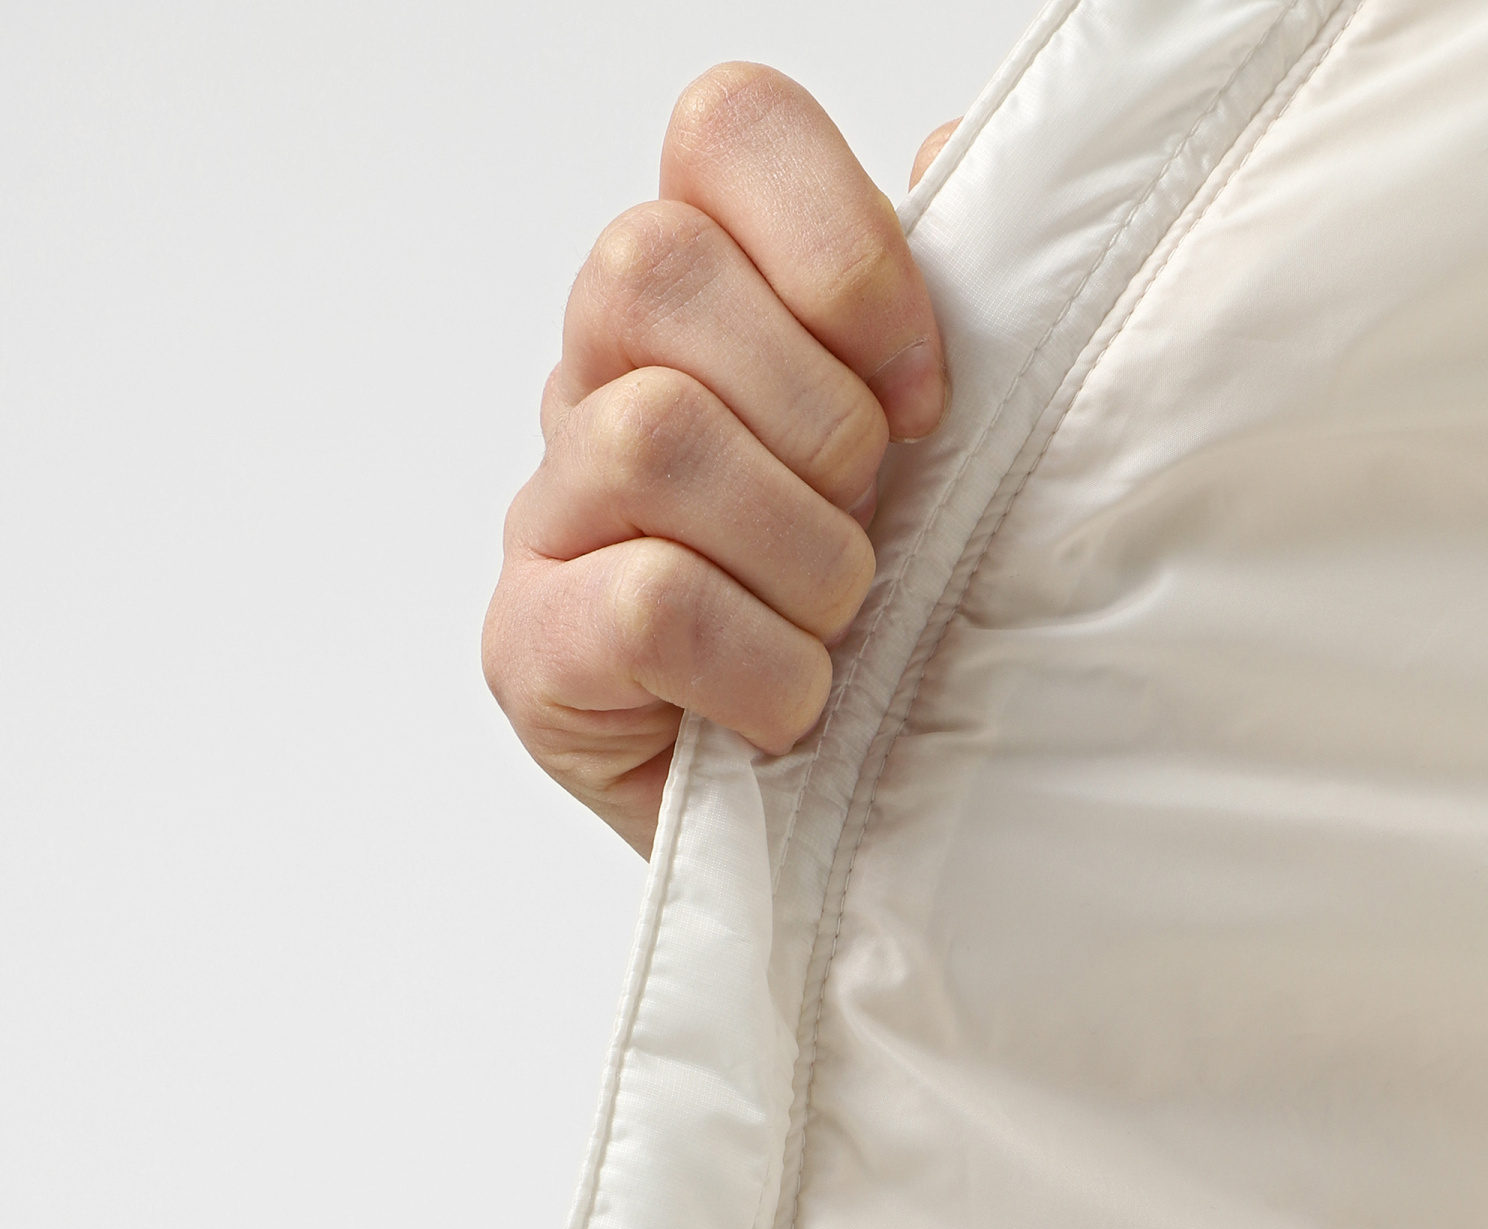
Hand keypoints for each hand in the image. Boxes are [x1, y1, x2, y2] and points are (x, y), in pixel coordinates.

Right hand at [483, 69, 958, 854]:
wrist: (834, 828)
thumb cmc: (886, 629)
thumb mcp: (946, 454)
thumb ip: (940, 298)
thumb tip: (943, 158)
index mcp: (707, 292)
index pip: (724, 129)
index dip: (840, 243)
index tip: (924, 391)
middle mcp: (600, 374)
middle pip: (649, 265)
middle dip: (814, 413)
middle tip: (872, 523)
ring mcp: (549, 510)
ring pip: (650, 433)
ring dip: (797, 552)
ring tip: (837, 628)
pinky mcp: (528, 645)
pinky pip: (646, 601)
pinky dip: (758, 664)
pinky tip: (787, 707)